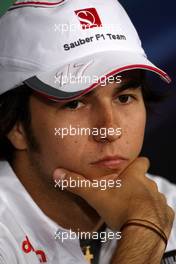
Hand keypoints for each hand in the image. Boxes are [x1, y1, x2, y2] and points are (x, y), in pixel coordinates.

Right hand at [53, 157, 173, 238]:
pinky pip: (161, 211)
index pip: (141, 161)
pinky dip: (153, 213)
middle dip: (137, 184)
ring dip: (145, 199)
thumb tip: (58, 173)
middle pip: (146, 179)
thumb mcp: (95, 195)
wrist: (142, 231)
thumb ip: (77, 183)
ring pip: (153, 195)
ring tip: (132, 208)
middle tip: (124, 193)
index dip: (136, 164)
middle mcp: (150, 185)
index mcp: (135, 176)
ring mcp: (159, 200)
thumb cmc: (120, 208)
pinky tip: (143, 220)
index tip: (129, 169)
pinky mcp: (166, 215)